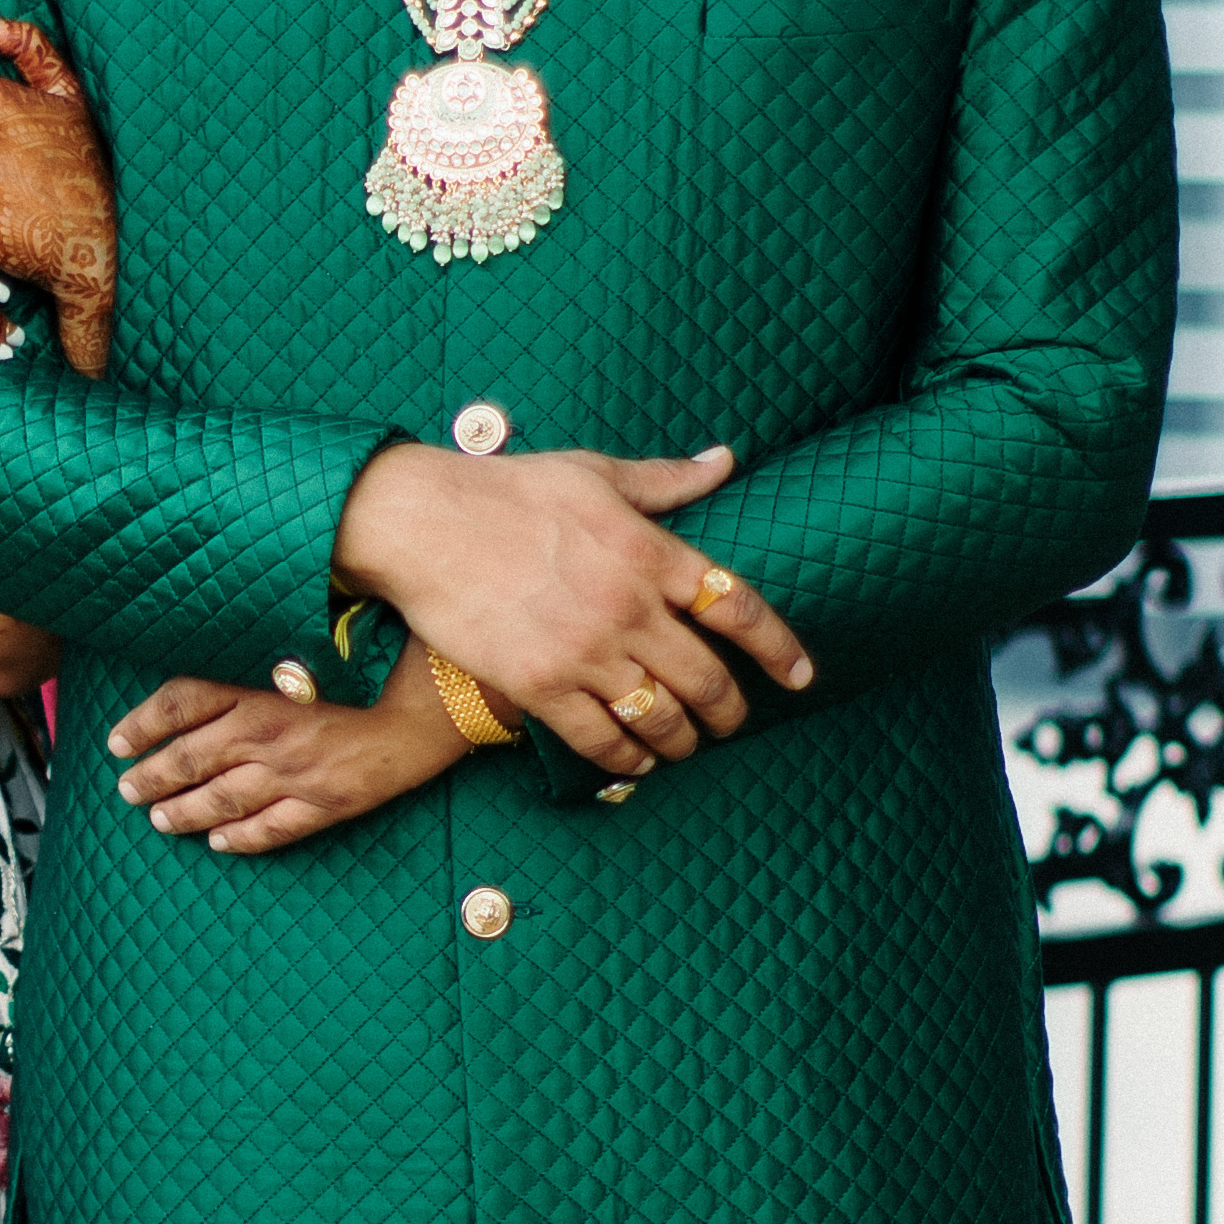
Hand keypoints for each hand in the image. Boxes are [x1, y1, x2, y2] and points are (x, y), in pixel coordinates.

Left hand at [106, 643, 467, 853]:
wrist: (430, 701)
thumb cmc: (368, 667)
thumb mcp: (302, 653)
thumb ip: (255, 663)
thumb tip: (209, 672)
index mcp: (258, 688)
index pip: (180, 703)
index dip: (142, 724)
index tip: (117, 741)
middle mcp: (267, 732)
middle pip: (190, 758)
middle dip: (151, 777)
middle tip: (126, 790)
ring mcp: (294, 773)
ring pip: (221, 800)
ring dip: (183, 813)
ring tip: (158, 821)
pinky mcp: (325, 803)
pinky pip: (271, 829)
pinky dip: (240, 839)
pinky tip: (218, 844)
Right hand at [332, 443, 811, 777]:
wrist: (423, 523)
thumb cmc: (506, 490)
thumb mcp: (593, 471)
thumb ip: (665, 479)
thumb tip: (724, 461)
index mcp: (648, 549)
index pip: (736, 606)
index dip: (778, 647)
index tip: (801, 674)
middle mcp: (627, 605)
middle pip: (706, 677)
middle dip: (731, 710)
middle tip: (735, 722)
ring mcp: (585, 650)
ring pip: (659, 716)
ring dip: (682, 740)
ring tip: (685, 746)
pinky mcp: (540, 684)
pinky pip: (601, 738)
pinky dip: (627, 757)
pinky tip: (636, 762)